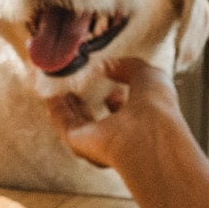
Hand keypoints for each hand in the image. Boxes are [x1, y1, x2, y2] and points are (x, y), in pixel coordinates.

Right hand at [45, 58, 187, 172]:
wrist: (147, 133)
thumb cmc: (157, 107)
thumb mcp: (150, 75)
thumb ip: (130, 67)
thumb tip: (109, 65)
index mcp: (142, 120)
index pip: (127, 110)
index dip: (117, 96)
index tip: (105, 79)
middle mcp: (120, 134)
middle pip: (99, 121)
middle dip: (88, 103)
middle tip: (77, 86)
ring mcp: (100, 141)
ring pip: (80, 124)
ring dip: (70, 107)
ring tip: (61, 90)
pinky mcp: (80, 143)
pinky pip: (65, 126)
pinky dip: (57, 112)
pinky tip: (51, 97)